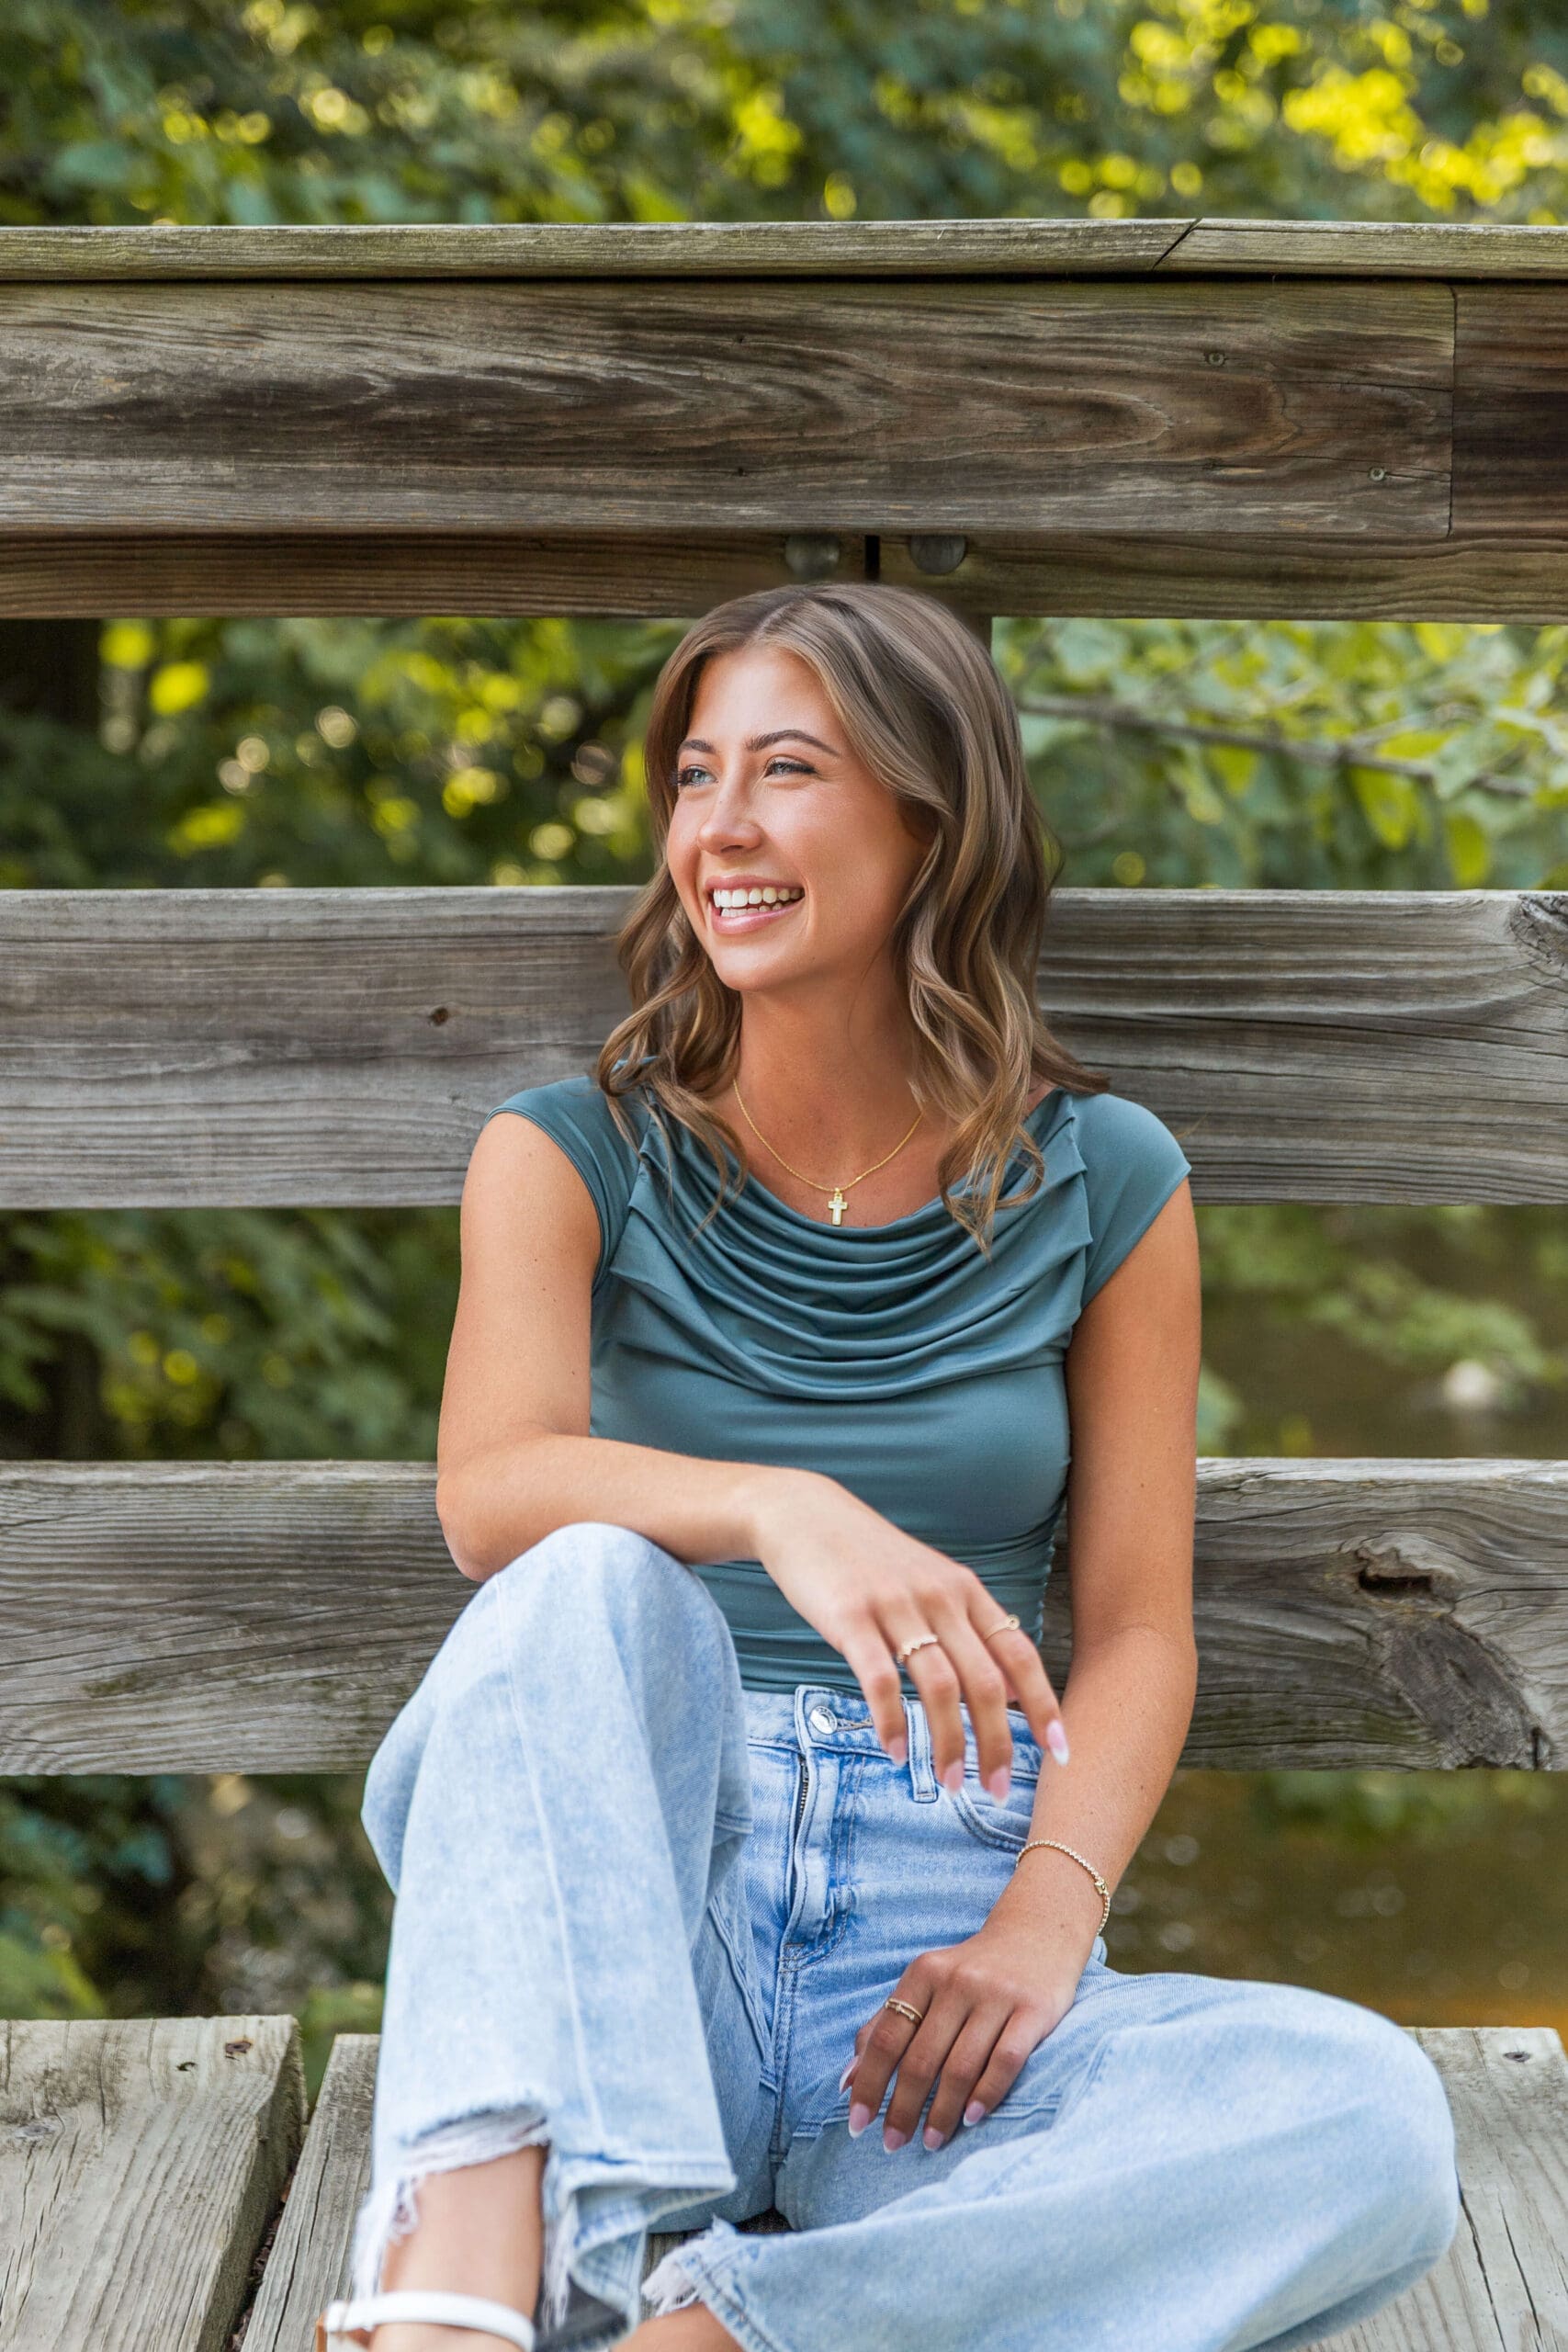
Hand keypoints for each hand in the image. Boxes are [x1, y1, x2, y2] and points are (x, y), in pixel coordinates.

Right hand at [747, 1469, 1068, 1799]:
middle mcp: (940, 1597)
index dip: (1044, 1706)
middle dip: (997, 1743)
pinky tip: (895, 1752)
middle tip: (996, 1789)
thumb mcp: (933, 1583)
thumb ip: (973, 1631)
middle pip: (986, 1681)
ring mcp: (895, 1606)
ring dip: (948, 1743)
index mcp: (965, 1591)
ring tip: (948, 1782)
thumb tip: (1015, 1691)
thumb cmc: (872, 1560)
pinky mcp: (850, 1616)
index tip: (1060, 1753)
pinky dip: (891, 1722)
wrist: (805, 1515)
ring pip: (939, 1686)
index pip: (1019, 1655)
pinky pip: (879, 1679)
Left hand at [840, 1906, 1085, 2150]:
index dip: (869, 2084)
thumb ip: (885, 2025)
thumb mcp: (924, 1984)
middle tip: (893, 2145)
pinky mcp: (1033, 2010)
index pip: (886, 2037)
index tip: (858, 2124)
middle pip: (920, 2058)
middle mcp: (957, 1982)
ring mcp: (996, 1995)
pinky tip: (971, 2119)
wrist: (1037, 1934)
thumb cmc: (970, 1971)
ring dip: (942, 2112)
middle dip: (903, 2109)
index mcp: (923, 1974)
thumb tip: (847, 2081)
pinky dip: (985, 2094)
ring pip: (960, 2066)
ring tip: (930, 2142)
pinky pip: (1005, 2060)